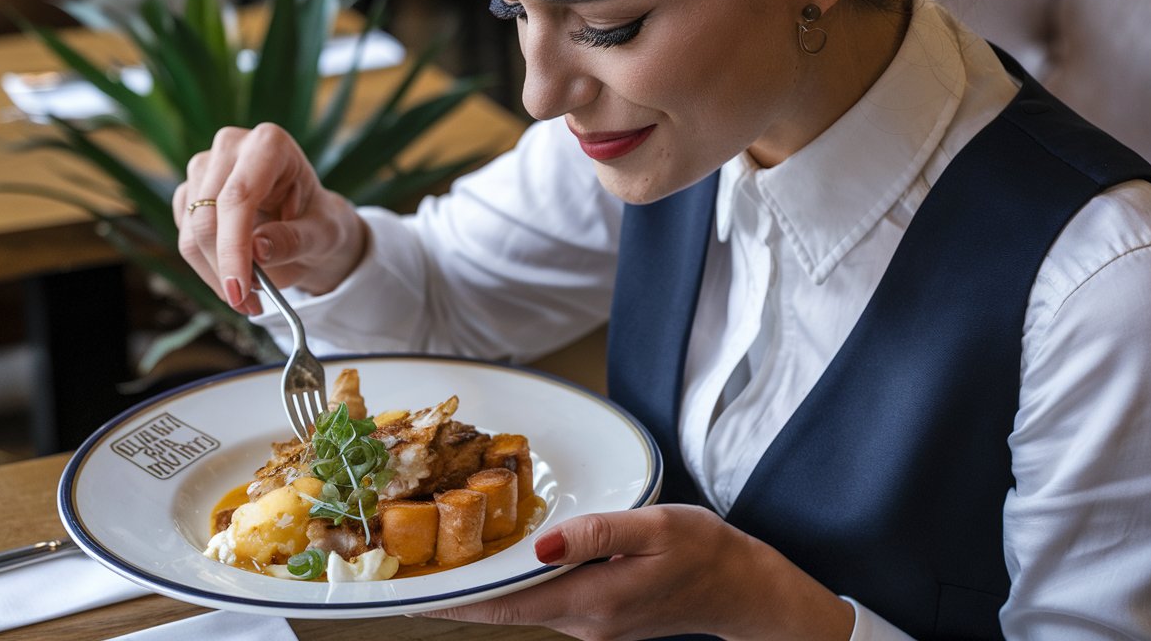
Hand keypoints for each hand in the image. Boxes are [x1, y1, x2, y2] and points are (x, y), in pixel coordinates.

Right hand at [172, 123, 367, 314]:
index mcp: (270, 144)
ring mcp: (204, 167)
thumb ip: (295, 239)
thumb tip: (258, 250)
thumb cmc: (320, 221)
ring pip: (190, 232)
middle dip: (225, 268)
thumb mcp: (323, 234)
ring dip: (216, 273)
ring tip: (251, 296)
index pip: (238, 197)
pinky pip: (184, 238)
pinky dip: (207, 268)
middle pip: (207, 216)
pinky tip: (236, 277)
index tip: (239, 289)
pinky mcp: (189, 192)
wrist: (308, 221)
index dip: (234, 247)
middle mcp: (231, 147)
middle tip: (249, 305)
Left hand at [423, 504, 854, 640]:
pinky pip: (544, 600)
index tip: (408, 596)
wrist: (742, 590)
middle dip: (459, 592)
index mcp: (590, 602)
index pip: (503, 607)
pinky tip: (504, 562)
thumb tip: (542, 544)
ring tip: (445, 561)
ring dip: (487, 587)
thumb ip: (596, 534)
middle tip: (411, 570)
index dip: (453, 602)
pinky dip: (517, 584)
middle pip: (505, 609)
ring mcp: (591, 623)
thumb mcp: (654, 528)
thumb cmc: (705, 552)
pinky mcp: (599, 615)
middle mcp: (583, 621)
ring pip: (523, 605)